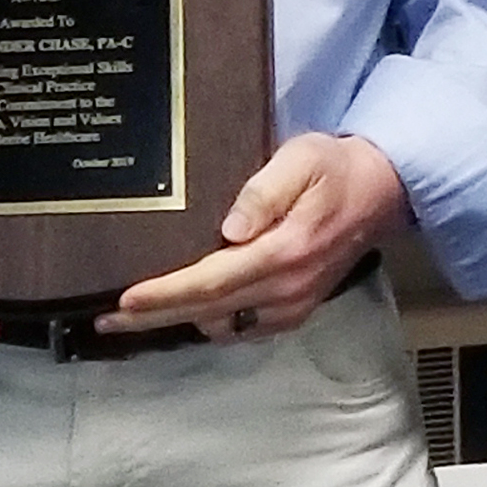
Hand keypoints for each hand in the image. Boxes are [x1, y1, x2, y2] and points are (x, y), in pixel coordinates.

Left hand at [95, 132, 407, 342]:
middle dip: (154, 317)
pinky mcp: (295, 311)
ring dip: (177, 322)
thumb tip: (230, 228)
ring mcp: (292, 307)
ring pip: (222, 325)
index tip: (124, 298)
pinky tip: (183, 310)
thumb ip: (265, 191)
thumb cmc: (334, 166)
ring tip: (134, 313)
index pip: (211, 282)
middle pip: (207, 313)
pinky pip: (242, 327)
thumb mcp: (301, 159)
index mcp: (284, 253)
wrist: (381, 191)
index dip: (165, 293)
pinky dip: (207, 321)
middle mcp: (286, 290)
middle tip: (105, 319)